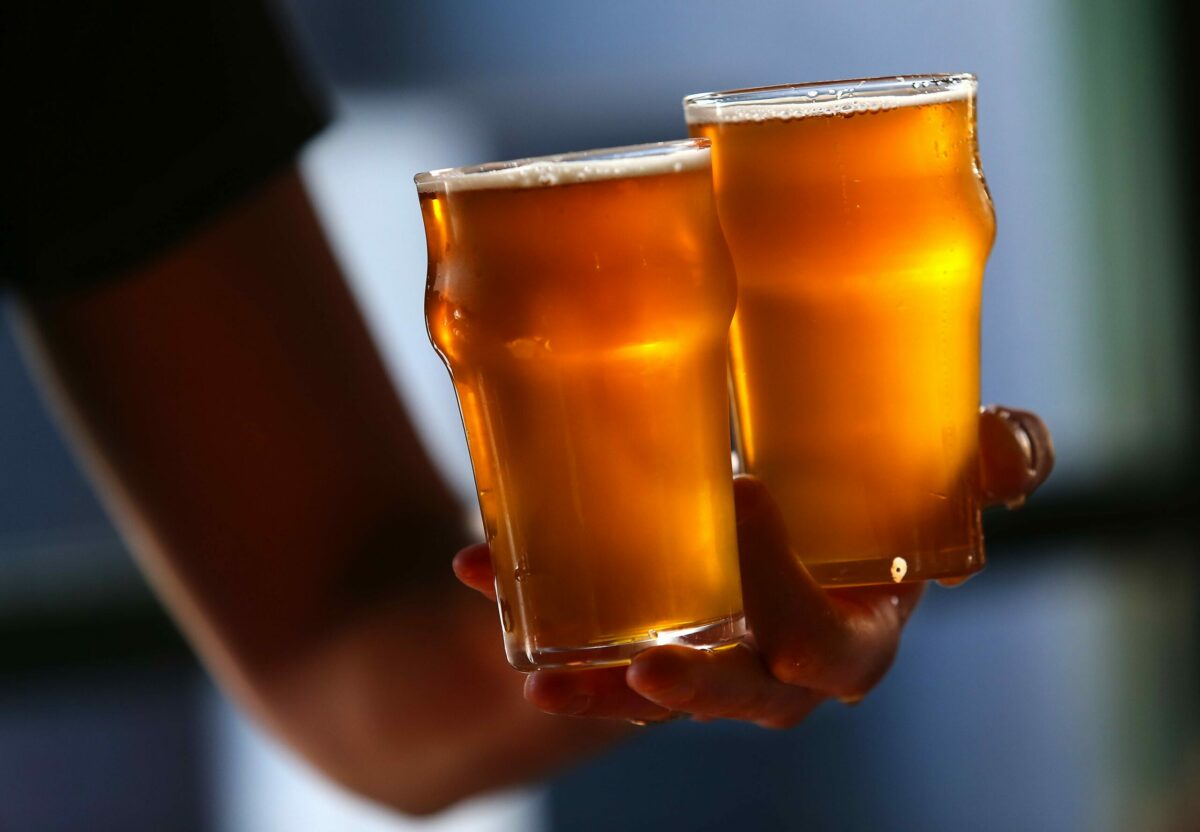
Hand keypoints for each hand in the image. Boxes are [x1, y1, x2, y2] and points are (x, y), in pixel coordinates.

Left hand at [454, 405, 1053, 727]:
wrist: (793, 500)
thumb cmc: (862, 486)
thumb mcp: (920, 466)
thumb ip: (982, 459)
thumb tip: (1017, 451)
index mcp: (856, 621)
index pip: (836, 648)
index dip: (800, 603)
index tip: (751, 499)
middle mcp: (784, 658)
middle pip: (749, 697)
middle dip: (701, 686)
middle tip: (650, 665)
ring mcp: (717, 657)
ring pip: (664, 691)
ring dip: (604, 687)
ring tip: (548, 678)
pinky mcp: (656, 640)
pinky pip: (604, 656)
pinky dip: (546, 630)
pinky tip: (484, 576)